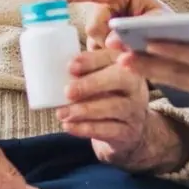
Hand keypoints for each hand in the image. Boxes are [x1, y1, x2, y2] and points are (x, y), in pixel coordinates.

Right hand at [53, 0, 171, 50]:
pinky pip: (93, 49)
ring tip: (129, 50)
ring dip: (107, 51)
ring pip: (92, 41)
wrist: (170, 42)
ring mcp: (103, 20)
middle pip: (93, 25)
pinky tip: (119, 55)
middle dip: (106, 40)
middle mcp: (109, 3)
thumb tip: (109, 42)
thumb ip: (135, 30)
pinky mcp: (100, 36)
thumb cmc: (167, 26)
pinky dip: (105, 56)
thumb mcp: (158, 24)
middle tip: (126, 47)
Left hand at [56, 47, 185, 172]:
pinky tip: (70, 126)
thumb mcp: (102, 75)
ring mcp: (135, 109)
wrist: (130, 128)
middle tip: (67, 91)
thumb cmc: (108, 94)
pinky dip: (88, 129)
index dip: (92, 60)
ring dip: (86, 110)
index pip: (113, 57)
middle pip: (120, 79)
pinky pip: (110, 130)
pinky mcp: (129, 132)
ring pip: (114, 107)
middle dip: (92, 84)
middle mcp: (136, 84)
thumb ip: (86, 65)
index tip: (71, 66)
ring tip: (62, 113)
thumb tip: (52, 57)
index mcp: (126, 64)